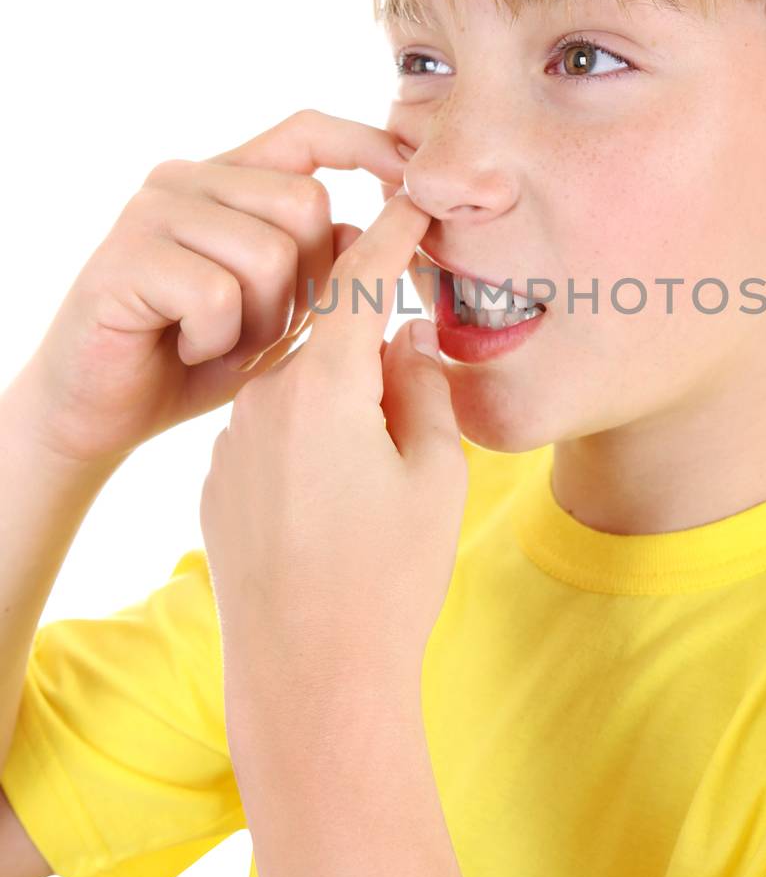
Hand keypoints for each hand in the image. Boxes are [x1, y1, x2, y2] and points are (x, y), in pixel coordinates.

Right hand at [12, 108, 410, 470]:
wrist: (102, 410)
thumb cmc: (197, 356)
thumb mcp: (281, 310)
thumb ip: (325, 266)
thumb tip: (378, 226)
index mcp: (229, 179)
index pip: (308, 133)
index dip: (366, 146)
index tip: (411, 180)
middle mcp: (188, 179)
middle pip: (306, 204)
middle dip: (307, 284)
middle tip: (263, 328)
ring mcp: (152, 211)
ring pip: (268, 253)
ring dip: (262, 321)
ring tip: (223, 341)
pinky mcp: (125, 257)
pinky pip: (217, 294)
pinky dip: (217, 340)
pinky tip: (190, 351)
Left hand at [197, 190, 467, 745]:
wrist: (309, 678)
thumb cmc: (388, 580)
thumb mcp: (435, 476)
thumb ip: (425, 388)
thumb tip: (408, 341)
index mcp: (325, 384)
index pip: (360, 278)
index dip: (392, 232)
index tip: (414, 197)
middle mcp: (266, 399)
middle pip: (329, 334)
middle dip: (373, 334)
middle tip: (422, 360)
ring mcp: (234, 442)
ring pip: (302, 387)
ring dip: (342, 395)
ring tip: (385, 466)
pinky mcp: (219, 483)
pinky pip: (273, 434)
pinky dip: (310, 439)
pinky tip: (338, 501)